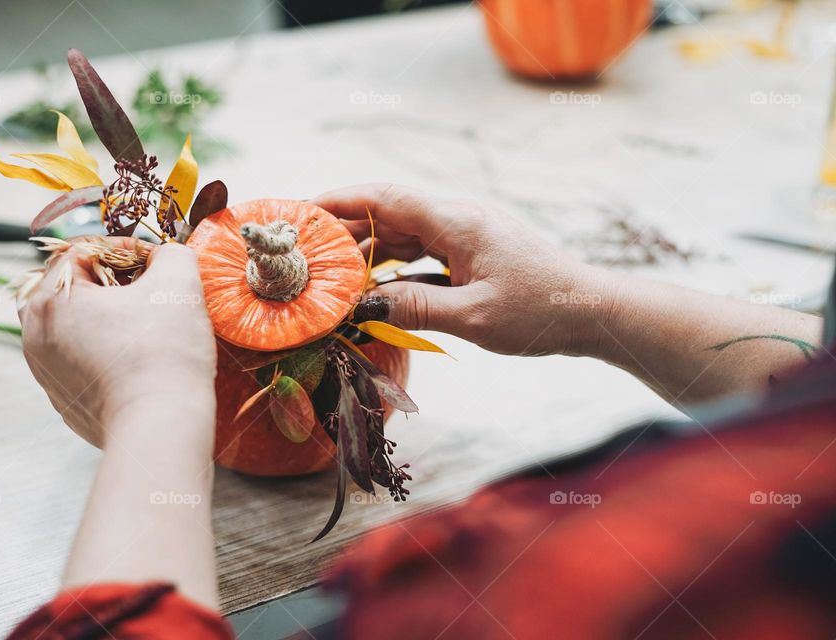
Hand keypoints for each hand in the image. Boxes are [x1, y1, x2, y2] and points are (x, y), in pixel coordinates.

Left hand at [18, 238, 216, 447]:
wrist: (159, 427)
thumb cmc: (164, 353)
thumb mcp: (178, 284)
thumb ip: (172, 254)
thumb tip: (165, 258)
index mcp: (50, 300)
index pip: (81, 251)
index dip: (123, 248)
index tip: (154, 261)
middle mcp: (35, 336)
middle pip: (68, 288)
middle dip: (106, 281)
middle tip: (144, 288)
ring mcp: (46, 372)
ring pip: (72, 326)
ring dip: (103, 316)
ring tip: (142, 323)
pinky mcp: (65, 400)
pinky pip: (80, 360)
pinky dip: (104, 351)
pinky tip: (138, 359)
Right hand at [314, 184, 608, 356]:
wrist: (591, 310)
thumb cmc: (540, 311)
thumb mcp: (474, 317)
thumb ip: (415, 308)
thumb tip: (363, 306)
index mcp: (457, 222)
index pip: (386, 198)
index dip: (340, 200)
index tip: (303, 209)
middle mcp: (458, 218)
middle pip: (388, 213)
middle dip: (345, 228)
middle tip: (306, 250)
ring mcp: (466, 233)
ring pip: (403, 232)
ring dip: (368, 249)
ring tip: (330, 271)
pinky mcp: (472, 250)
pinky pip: (422, 250)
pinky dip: (394, 264)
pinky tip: (374, 284)